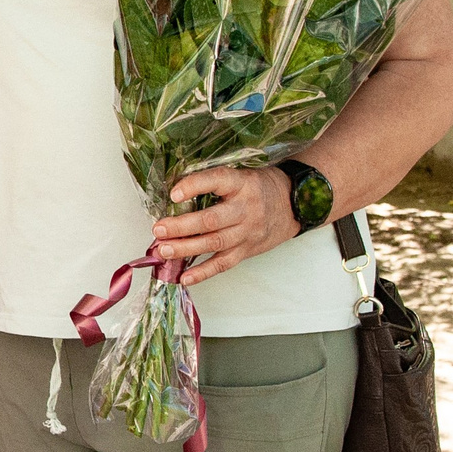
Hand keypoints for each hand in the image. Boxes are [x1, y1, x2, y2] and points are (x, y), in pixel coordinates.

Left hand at [154, 165, 297, 285]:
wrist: (293, 205)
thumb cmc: (258, 187)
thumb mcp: (241, 175)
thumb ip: (213, 182)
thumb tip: (175, 193)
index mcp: (242, 183)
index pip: (217, 180)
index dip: (195, 186)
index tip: (174, 193)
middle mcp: (245, 209)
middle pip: (212, 220)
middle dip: (182, 226)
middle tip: (159, 229)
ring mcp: (247, 232)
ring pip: (215, 243)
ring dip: (186, 249)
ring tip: (163, 250)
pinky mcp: (247, 250)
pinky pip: (223, 264)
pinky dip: (203, 273)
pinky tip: (184, 277)